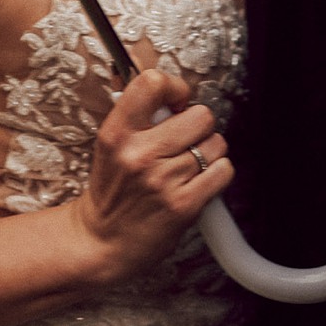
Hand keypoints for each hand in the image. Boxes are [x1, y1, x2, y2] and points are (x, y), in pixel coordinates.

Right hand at [70, 69, 231, 283]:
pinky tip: (197, 182)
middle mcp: (139, 154)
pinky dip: (216, 175)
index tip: (175, 103)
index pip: (153, 83)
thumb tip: (168, 85)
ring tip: (186, 165)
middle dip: (198, 126)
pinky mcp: (184, 205)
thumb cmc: (112, 190)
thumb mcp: (111, 144)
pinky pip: (223, 171)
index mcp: (117, 133)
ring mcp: (163, 180)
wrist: (102, 242)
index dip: (175, 88)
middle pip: (200, 115)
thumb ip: (138, 112)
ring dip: (208, 153)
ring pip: (216, 144)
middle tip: (183, 141)